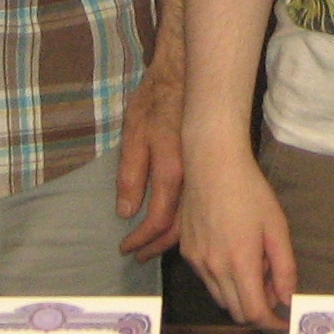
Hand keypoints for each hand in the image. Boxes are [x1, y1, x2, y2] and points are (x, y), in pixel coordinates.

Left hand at [115, 55, 185, 257]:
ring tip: (154, 247)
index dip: (141, 239)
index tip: (127, 249)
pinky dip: (186, 223)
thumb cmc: (155, 102)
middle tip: (140, 256)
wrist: (185, 77)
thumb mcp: (133, 135)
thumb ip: (130, 175)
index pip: (156, 220)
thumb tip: (126, 212)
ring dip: (172, 238)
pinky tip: (175, 227)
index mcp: (171, 172)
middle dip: (156, 246)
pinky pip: (198, 207)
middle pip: (179, 228)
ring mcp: (203, 177)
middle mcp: (192, 181)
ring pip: (192, 220)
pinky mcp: (208, 171)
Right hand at [178, 143, 296, 325]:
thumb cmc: (249, 191)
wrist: (212, 163)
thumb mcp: (277, 227)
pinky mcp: (186, 251)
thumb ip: (284, 268)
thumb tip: (287, 298)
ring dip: (239, 294)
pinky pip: (206, 279)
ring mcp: (197, 261)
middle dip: (258, 308)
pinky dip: (222, 279)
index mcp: (240, 263)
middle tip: (273, 286)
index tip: (283, 321)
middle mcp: (214, 268)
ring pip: (219, 297)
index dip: (272, 323)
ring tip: (255, 265)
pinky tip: (233, 253)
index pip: (254, 313)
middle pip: (236, 311)